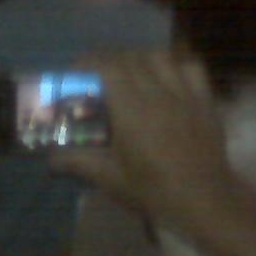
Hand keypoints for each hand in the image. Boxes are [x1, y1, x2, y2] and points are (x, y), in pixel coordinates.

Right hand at [49, 50, 232, 219]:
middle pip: (130, 58)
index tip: (76, 75)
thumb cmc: (154, 190)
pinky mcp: (206, 100)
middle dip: (108, 62)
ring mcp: (185, 93)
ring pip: (159, 56)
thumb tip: (50, 159)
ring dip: (139, 59)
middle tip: (97, 78)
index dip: (87, 64)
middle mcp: (158, 92)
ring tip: (131, 74)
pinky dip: (175, 65)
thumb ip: (78, 162)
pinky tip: (168, 79)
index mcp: (131, 108)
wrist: (205, 199)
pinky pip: (191, 67)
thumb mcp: (110, 178)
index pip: (106, 66)